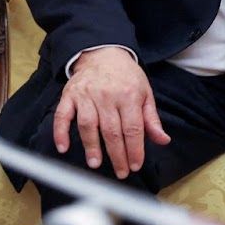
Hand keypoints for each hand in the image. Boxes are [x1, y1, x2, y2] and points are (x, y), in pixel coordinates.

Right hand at [54, 47, 169, 178]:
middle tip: (120, 172)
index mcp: (129, 96)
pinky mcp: (69, 96)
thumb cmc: (126, 77)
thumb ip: (151, 119)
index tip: (135, 165)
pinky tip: (63, 147)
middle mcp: (107, 96)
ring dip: (91, 146)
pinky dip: (60, 132)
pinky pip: (62, 116)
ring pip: (88, 125)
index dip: (134, 149)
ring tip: (95, 163)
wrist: (103, 53)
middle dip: (117, 154)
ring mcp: (86, 96)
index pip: (133, 128)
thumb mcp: (145, 93)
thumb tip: (163, 140)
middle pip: (112, 130)